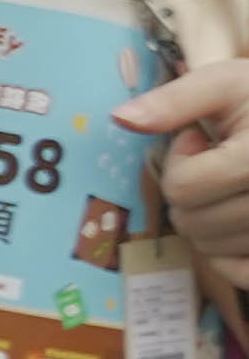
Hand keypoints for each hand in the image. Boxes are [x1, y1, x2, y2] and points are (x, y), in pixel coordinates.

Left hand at [108, 56, 248, 334]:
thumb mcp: (225, 85)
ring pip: (213, 248)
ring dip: (206, 220)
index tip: (198, 138)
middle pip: (193, 223)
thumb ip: (175, 101)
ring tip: (230, 186)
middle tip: (212, 164)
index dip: (179, 161)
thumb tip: (121, 119)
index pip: (183, 189)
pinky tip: (234, 219)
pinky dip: (227, 256)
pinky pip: (242, 274)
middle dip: (187, 194)